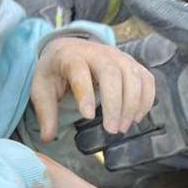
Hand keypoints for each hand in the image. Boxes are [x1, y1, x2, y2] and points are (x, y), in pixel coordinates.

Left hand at [32, 36, 154, 142]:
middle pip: (112, 73)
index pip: (79, 71)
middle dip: (115, 103)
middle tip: (112, 130)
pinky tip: (136, 117)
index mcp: (70, 56)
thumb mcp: (42, 89)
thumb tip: (47, 138)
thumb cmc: (55, 73)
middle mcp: (97, 52)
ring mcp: (118, 56)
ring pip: (132, 75)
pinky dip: (146, 98)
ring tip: (123, 128)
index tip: (88, 116)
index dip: (85, 93)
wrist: (69, 48)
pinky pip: (146, 79)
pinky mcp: (131, 63)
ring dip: (132, 104)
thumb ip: (45, 113)